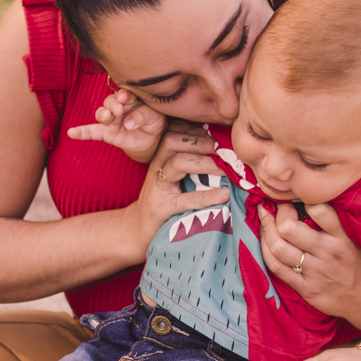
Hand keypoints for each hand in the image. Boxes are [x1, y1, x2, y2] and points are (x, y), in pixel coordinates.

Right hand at [67, 90, 167, 162]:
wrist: (153, 139)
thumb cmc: (153, 121)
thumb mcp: (154, 117)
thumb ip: (142, 115)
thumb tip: (128, 123)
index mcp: (130, 97)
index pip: (124, 93)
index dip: (123, 95)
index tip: (126, 97)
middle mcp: (118, 106)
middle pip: (110, 101)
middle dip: (112, 104)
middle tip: (119, 109)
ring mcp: (111, 119)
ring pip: (102, 113)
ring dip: (103, 114)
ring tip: (108, 116)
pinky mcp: (107, 132)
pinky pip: (92, 131)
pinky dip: (82, 132)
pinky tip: (72, 133)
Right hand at [120, 122, 225, 252]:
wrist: (137, 230)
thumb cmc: (162, 203)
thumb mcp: (171, 179)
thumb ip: (188, 166)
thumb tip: (221, 154)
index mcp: (160, 159)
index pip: (172, 133)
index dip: (193, 130)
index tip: (214, 134)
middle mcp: (156, 169)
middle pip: (172, 141)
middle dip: (198, 141)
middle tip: (220, 148)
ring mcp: (157, 189)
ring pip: (177, 163)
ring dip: (204, 162)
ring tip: (224, 168)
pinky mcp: (162, 209)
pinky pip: (185, 199)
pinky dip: (207, 196)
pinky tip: (224, 195)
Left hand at [258, 201, 360, 318]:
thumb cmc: (359, 265)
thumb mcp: (353, 240)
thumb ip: (333, 224)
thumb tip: (307, 201)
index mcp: (341, 238)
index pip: (319, 210)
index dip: (301, 199)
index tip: (295, 196)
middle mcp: (327, 253)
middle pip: (289, 229)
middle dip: (278, 214)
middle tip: (277, 208)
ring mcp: (315, 272)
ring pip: (279, 248)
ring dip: (267, 231)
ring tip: (266, 220)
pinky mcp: (306, 288)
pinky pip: (277, 268)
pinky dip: (266, 251)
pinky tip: (265, 241)